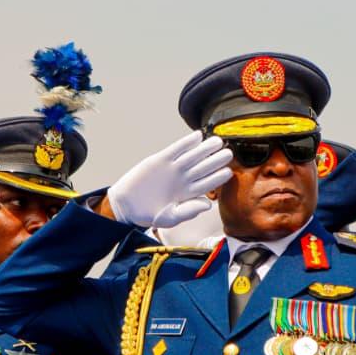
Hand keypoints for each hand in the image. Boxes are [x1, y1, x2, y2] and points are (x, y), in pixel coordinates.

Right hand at [107, 131, 231, 227]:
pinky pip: (175, 149)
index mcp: (187, 193)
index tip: (229, 172)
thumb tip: (208, 205)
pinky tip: (197, 136)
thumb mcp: (169, 218)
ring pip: (192, 156)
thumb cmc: (148, 214)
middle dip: (215, 160)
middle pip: (203, 167)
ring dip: (204, 149)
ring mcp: (172, 168)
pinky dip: (186, 143)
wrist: (126, 205)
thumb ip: (188, 211)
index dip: (218, 177)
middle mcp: (182, 179)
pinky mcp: (159, 160)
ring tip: (216, 141)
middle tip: (228, 153)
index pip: (207, 183)